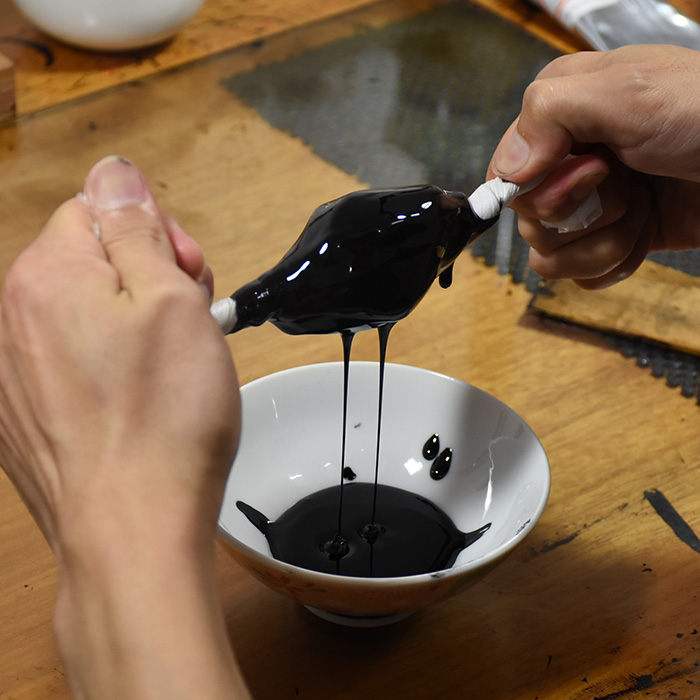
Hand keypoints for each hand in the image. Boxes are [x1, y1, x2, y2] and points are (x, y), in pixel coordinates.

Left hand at [0, 156, 247, 698]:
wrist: (132, 528)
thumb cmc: (163, 420)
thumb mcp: (172, 300)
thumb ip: (136, 226)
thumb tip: (115, 173)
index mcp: (45, 277)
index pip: (99, 210)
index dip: (157, 237)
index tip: (190, 279)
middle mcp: (12, 318)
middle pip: (88, 261)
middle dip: (147, 278)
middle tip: (189, 323)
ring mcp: (13, 370)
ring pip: (83, 313)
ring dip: (132, 324)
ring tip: (171, 366)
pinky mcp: (25, 412)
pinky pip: (72, 362)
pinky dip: (109, 366)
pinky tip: (141, 397)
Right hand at [488, 45, 699, 287]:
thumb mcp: (629, 92)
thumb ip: (551, 114)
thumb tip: (505, 172)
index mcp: (559, 118)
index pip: (506, 177)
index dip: (543, 189)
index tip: (594, 172)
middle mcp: (567, 165)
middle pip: (528, 223)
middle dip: (584, 214)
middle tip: (629, 183)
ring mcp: (589, 207)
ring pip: (551, 258)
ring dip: (606, 240)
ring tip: (644, 206)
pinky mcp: (611, 240)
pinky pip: (582, 276)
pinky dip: (618, 261)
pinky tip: (646, 231)